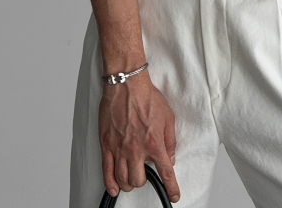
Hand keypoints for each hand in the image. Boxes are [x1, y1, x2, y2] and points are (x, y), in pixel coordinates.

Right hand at [99, 73, 180, 202]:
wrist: (127, 85)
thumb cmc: (146, 97)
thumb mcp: (168, 117)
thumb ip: (170, 140)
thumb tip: (171, 157)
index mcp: (154, 143)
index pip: (165, 173)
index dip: (171, 188)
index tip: (174, 196)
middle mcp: (136, 149)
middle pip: (139, 181)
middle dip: (144, 181)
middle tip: (145, 174)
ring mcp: (120, 149)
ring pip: (123, 179)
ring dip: (129, 183)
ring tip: (132, 178)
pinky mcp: (106, 145)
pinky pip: (106, 171)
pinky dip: (110, 183)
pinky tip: (114, 188)